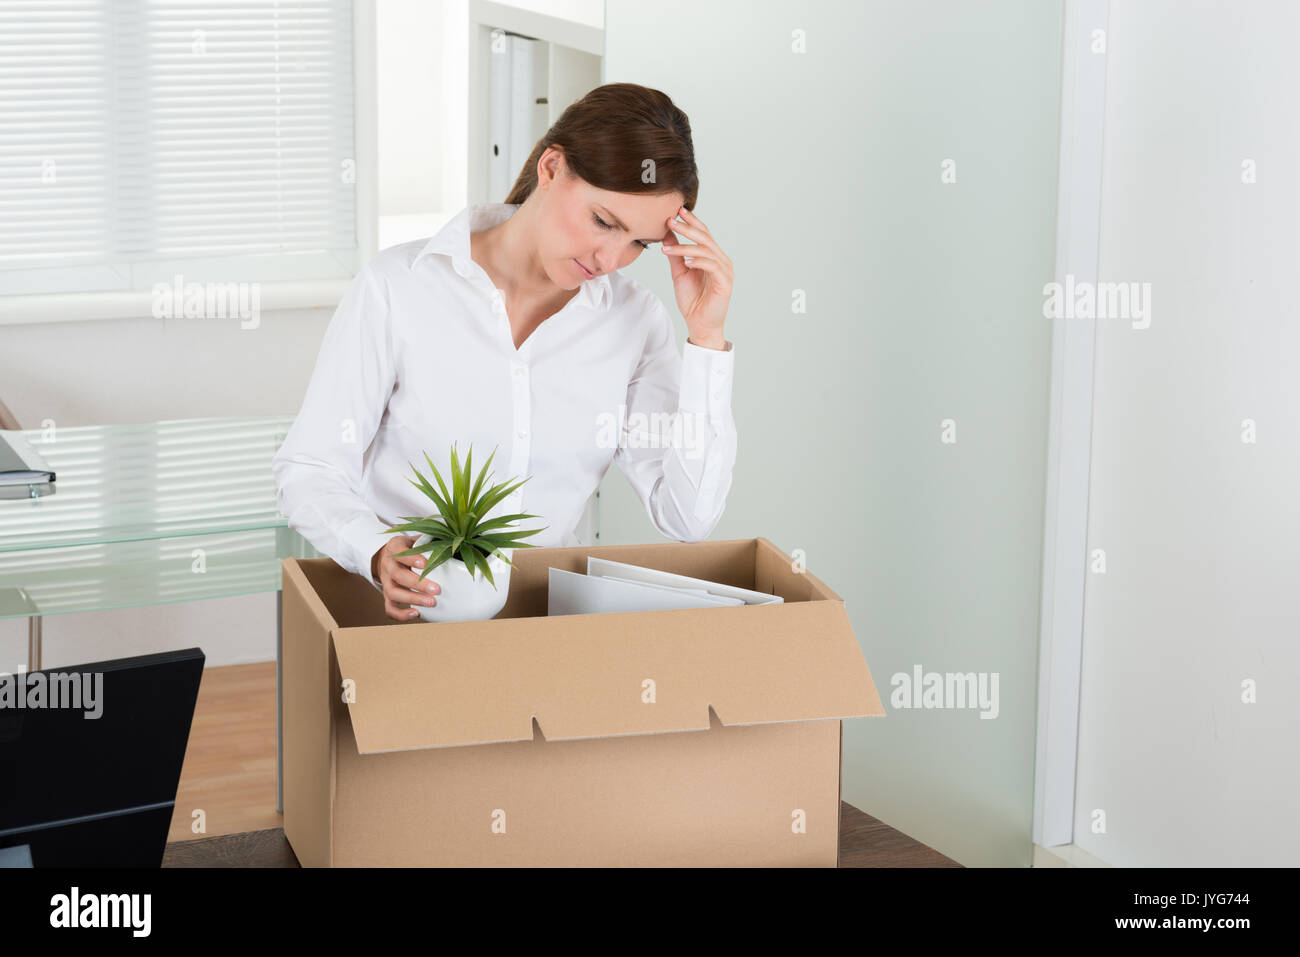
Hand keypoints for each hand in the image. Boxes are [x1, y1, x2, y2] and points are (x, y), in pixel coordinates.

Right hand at [372, 535, 440, 621]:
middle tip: (436, 589)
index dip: (411, 558)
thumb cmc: (408, 548)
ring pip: (393, 593)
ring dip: (412, 599)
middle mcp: (388, 565)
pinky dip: (400, 614)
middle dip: (418, 584)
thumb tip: (454, 540)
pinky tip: (416, 614)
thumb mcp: (415, 539)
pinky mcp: (387, 595)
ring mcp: (386, 581)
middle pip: (398, 575)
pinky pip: (389, 607)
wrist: (387, 557)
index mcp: (394, 548)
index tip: (425, 563)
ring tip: (431, 602)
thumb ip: (429, 539)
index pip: (399, 552)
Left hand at [660, 205, 732, 349]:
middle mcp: (721, 260)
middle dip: (687, 228)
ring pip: (706, 250)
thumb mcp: (679, 273)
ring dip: (685, 247)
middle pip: (705, 238)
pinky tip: (685, 262)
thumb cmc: (692, 300)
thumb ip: (675, 254)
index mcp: (712, 256)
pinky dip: (698, 262)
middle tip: (670, 221)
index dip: (692, 221)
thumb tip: (667, 234)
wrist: (700, 324)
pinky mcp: (725, 282)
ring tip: (668, 248)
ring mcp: (725, 270)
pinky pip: (711, 266)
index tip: (677, 211)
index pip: (703, 233)